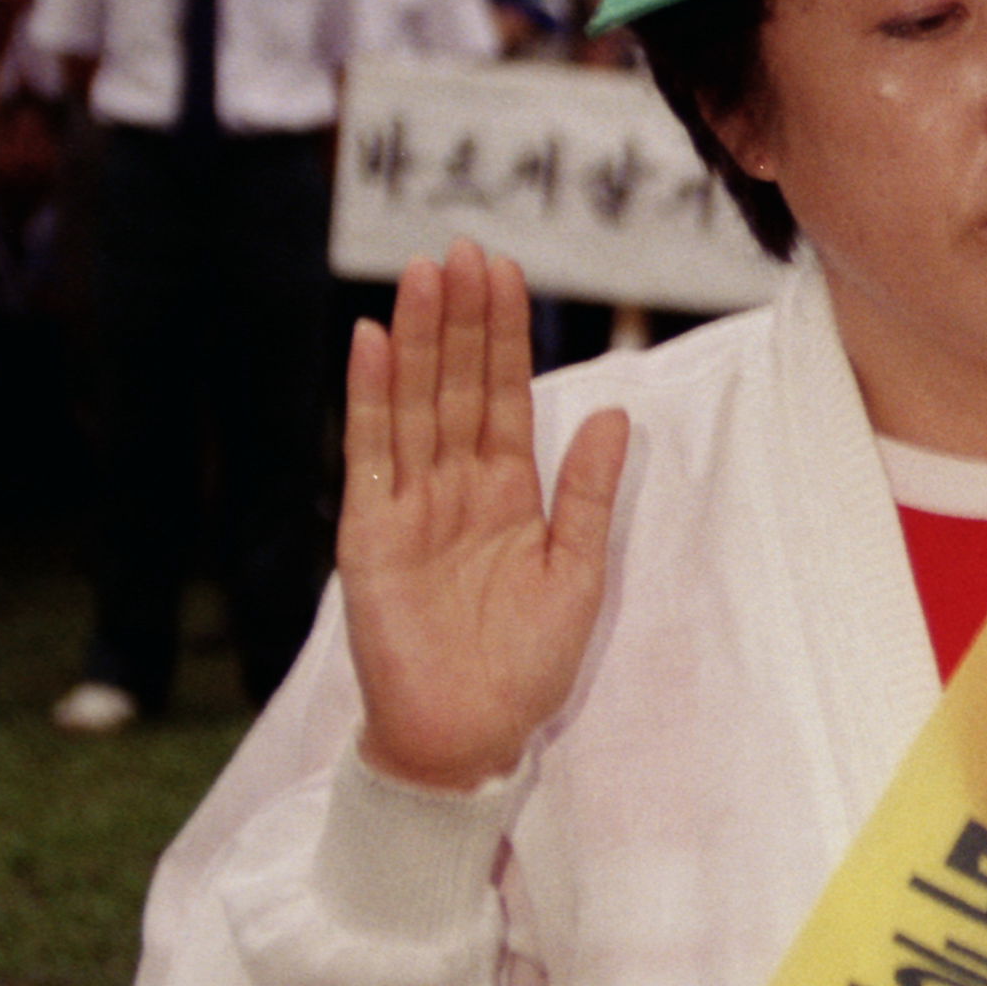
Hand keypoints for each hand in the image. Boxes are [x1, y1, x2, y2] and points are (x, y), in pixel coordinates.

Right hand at [339, 239, 629, 791]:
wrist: (472, 738)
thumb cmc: (526, 664)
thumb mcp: (581, 568)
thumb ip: (591, 491)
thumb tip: (617, 411)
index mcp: (508, 491)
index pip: (504, 394)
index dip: (504, 334)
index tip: (505, 270)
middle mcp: (455, 487)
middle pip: (456, 385)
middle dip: (460, 318)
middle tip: (462, 248)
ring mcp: (408, 506)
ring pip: (414, 404)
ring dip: (417, 339)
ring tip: (421, 274)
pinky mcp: (369, 535)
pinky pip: (371, 454)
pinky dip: (370, 397)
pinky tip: (372, 343)